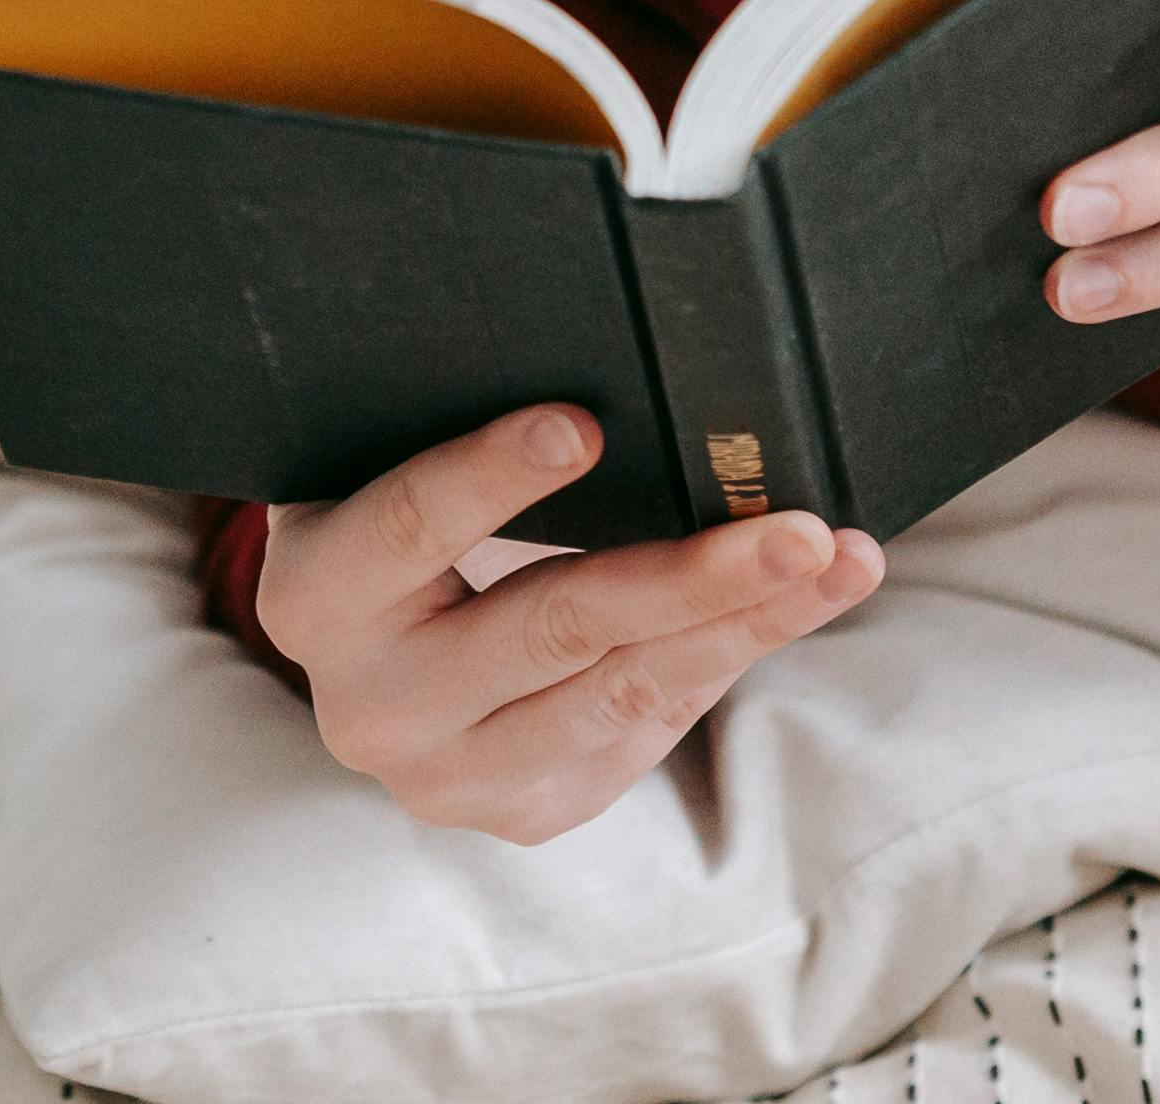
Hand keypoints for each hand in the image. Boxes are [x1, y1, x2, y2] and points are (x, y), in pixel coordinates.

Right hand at [258, 405, 888, 843]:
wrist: (371, 660)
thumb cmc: (390, 519)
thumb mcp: (379, 465)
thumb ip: (442, 417)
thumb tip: (601, 347)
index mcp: (317, 599)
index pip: (409, 528)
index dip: (492, 477)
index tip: (586, 424)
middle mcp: (372, 707)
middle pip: (554, 627)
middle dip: (693, 573)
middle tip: (800, 527)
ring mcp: (452, 777)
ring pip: (626, 689)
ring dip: (750, 620)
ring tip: (842, 559)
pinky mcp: (529, 811)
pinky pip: (650, 723)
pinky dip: (732, 653)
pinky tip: (802, 601)